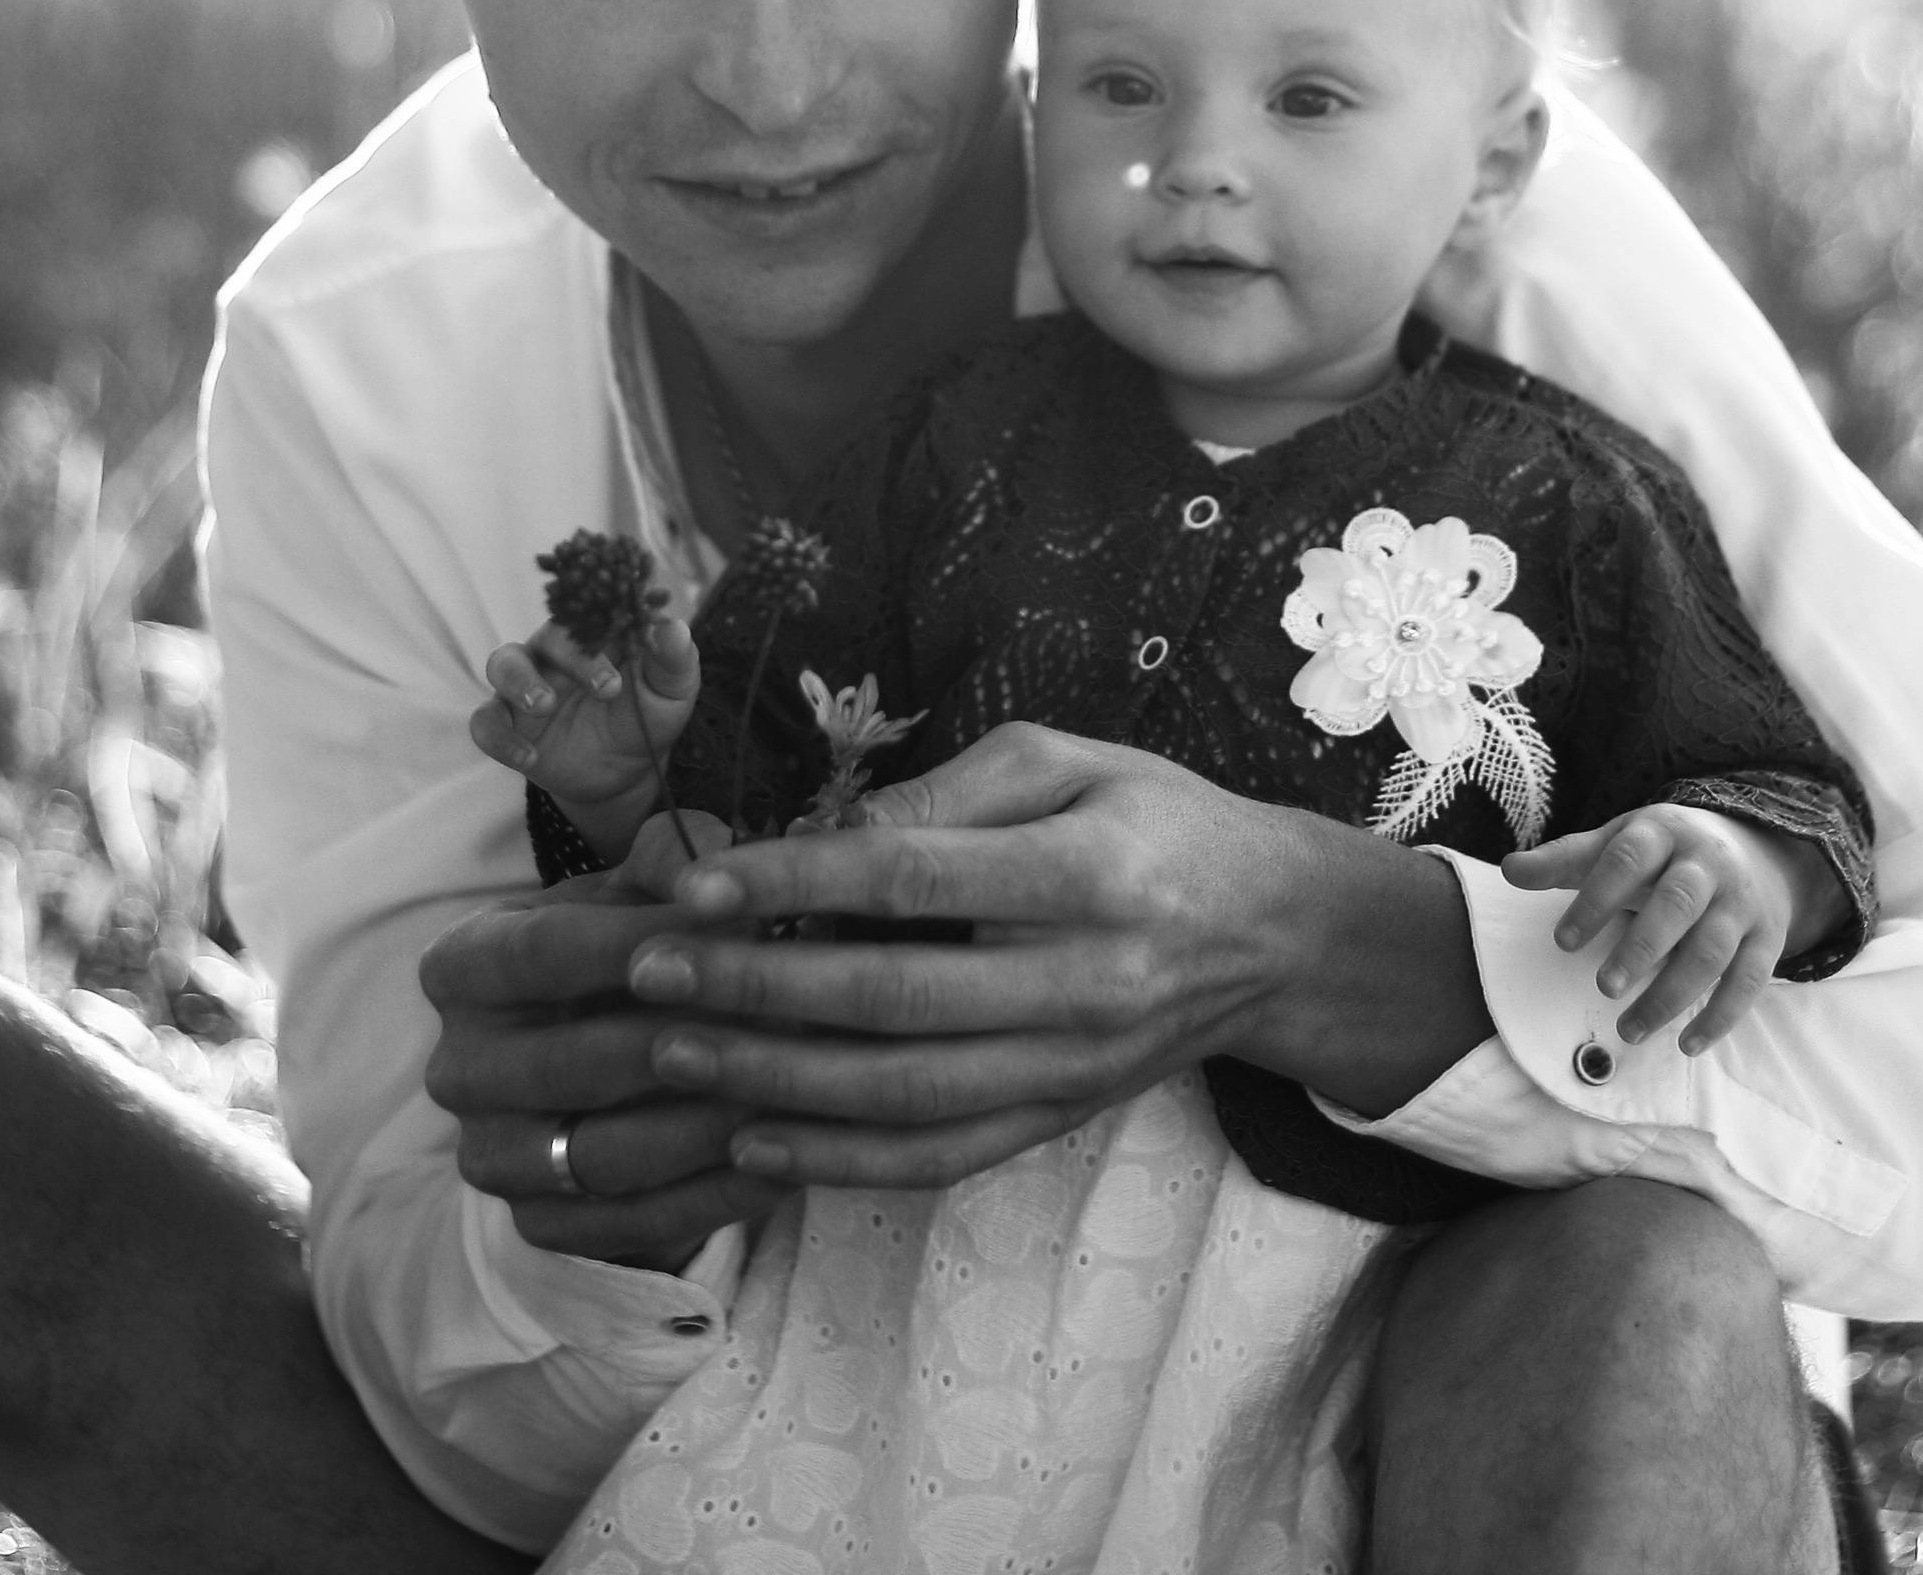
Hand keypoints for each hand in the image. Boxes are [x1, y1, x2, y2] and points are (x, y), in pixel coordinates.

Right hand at [417, 815, 786, 1269]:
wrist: (595, 1065)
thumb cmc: (617, 957)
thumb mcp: (631, 897)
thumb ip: (668, 866)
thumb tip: (715, 862)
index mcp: (461, 968)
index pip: (546, 951)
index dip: (649, 940)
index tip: (747, 925)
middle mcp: (456, 1070)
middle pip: (580, 1061)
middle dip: (695, 1038)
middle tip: (798, 1018)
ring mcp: (491, 1157)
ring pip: (610, 1154)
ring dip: (712, 1124)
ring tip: (802, 1089)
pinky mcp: (536, 1227)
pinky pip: (634, 1222)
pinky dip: (715, 1195)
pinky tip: (787, 1156)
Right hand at [469, 612, 698, 854]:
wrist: (624, 774)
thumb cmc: (645, 719)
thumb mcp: (671, 694)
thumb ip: (674, 661)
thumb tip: (675, 627)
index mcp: (593, 635)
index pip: (592, 613)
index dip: (606, 620)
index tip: (631, 644)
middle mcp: (554, 653)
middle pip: (549, 636)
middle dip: (574, 657)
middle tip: (607, 688)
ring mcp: (524, 687)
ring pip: (502, 665)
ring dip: (520, 681)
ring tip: (543, 705)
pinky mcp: (507, 723)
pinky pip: (485, 722)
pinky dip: (500, 737)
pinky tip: (527, 757)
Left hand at [612, 724, 1489, 1189]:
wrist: (1275, 936)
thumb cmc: (1159, 821)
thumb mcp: (1073, 760)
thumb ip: (952, 793)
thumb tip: (830, 836)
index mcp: (1090, 873)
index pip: (915, 883)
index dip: (795, 885)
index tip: (694, 883)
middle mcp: (1083, 984)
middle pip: (893, 1000)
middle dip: (755, 991)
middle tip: (647, 973)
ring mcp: (1072, 1069)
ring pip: (903, 1096)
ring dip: (775, 1081)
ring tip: (673, 1053)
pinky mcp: (1058, 1121)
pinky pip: (937, 1157)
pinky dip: (838, 1162)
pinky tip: (752, 1143)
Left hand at [1505, 803, 1829, 1053]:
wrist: (1756, 848)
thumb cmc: (1664, 854)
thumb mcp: (1617, 843)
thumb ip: (1565, 861)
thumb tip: (1508, 870)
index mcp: (1662, 833)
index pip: (1627, 860)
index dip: (1595, 899)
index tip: (1563, 942)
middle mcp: (1706, 864)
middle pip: (1678, 904)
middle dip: (1642, 947)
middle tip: (1605, 987)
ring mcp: (1741, 902)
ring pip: (1712, 950)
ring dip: (1673, 994)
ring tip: (1630, 1030)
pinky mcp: (1767, 938)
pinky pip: (1749, 980)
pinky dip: (1721, 1016)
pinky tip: (1687, 1045)